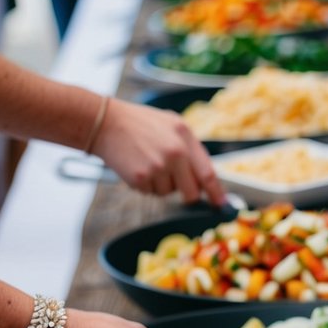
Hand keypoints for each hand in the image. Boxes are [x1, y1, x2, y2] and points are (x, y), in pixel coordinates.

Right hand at [94, 99, 225, 203]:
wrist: (106, 122)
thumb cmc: (140, 124)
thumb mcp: (171, 125)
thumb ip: (190, 149)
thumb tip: (205, 179)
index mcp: (185, 138)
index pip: (208, 173)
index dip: (216, 193)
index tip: (222, 205)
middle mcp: (175, 153)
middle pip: (191, 192)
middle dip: (186, 193)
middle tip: (174, 182)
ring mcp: (158, 167)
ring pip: (168, 193)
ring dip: (160, 184)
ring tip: (148, 162)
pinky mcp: (141, 178)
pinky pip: (151, 192)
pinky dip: (145, 185)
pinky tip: (137, 166)